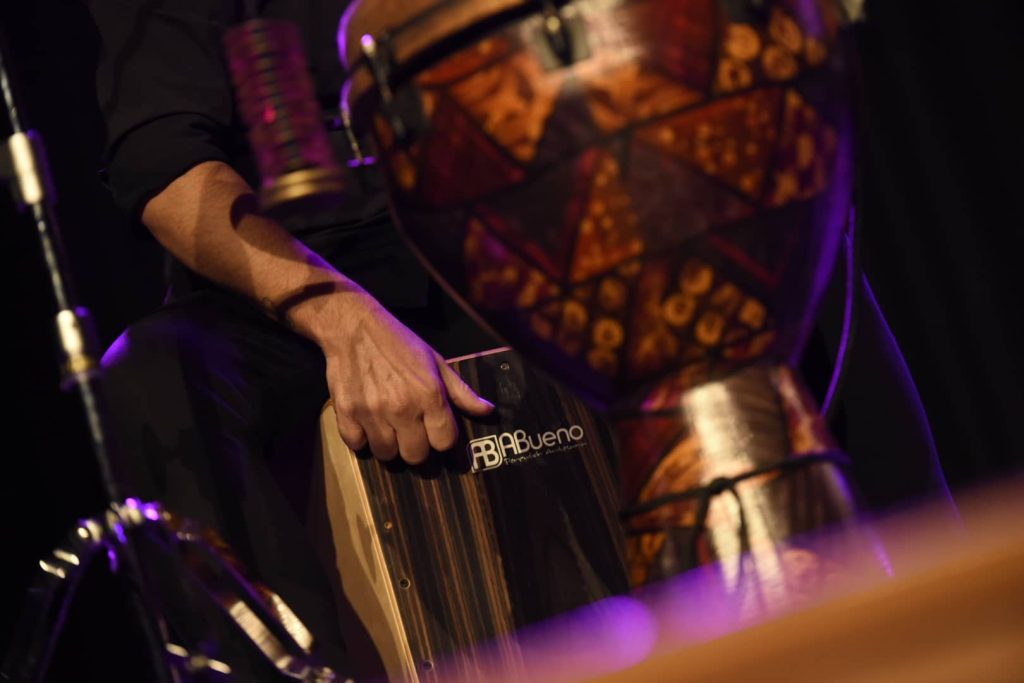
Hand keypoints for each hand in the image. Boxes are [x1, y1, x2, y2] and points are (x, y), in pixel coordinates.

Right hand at [317, 291, 493, 463]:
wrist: (354, 326)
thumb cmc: (399, 343)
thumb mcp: (436, 362)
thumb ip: (461, 392)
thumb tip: (488, 411)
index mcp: (429, 395)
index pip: (444, 442)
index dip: (443, 440)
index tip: (437, 434)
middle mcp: (402, 407)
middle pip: (416, 456)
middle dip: (417, 449)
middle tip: (412, 434)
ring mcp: (372, 412)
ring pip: (386, 455)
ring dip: (389, 446)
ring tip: (389, 429)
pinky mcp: (346, 413)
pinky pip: (356, 445)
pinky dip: (361, 439)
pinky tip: (367, 423)